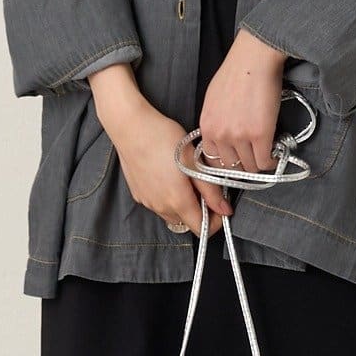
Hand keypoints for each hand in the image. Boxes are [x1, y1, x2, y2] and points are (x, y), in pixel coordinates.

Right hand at [89, 64, 231, 235]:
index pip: (202, 230)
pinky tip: (168, 176)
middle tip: (204, 187)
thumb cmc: (164, 138)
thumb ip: (211, 191)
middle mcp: (161, 207)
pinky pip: (158, 205)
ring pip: (172, 215)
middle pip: (187, 223)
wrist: (130, 126)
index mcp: (178, 201)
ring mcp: (147, 202)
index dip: (215, 222)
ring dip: (182, 205)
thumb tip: (225, 211)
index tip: (219, 205)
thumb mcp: (194, 161)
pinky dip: (167, 198)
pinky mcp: (138, 195)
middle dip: (199, 211)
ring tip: (185, 179)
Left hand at [198, 29, 286, 173]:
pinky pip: (264, 160)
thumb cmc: (235, 73)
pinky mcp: (260, 135)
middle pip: (231, 167)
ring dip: (258, 163)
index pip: (212, 160)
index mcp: (207, 126)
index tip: (236, 161)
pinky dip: (271, 161)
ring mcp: (240, 136)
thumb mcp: (213, 100)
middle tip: (254, 159)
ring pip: (249, 166)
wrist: (253, 60)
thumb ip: (216, 121)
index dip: (226, 163)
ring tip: (266, 155)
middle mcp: (220, 135)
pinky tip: (275, 154)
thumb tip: (224, 136)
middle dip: (243, 166)